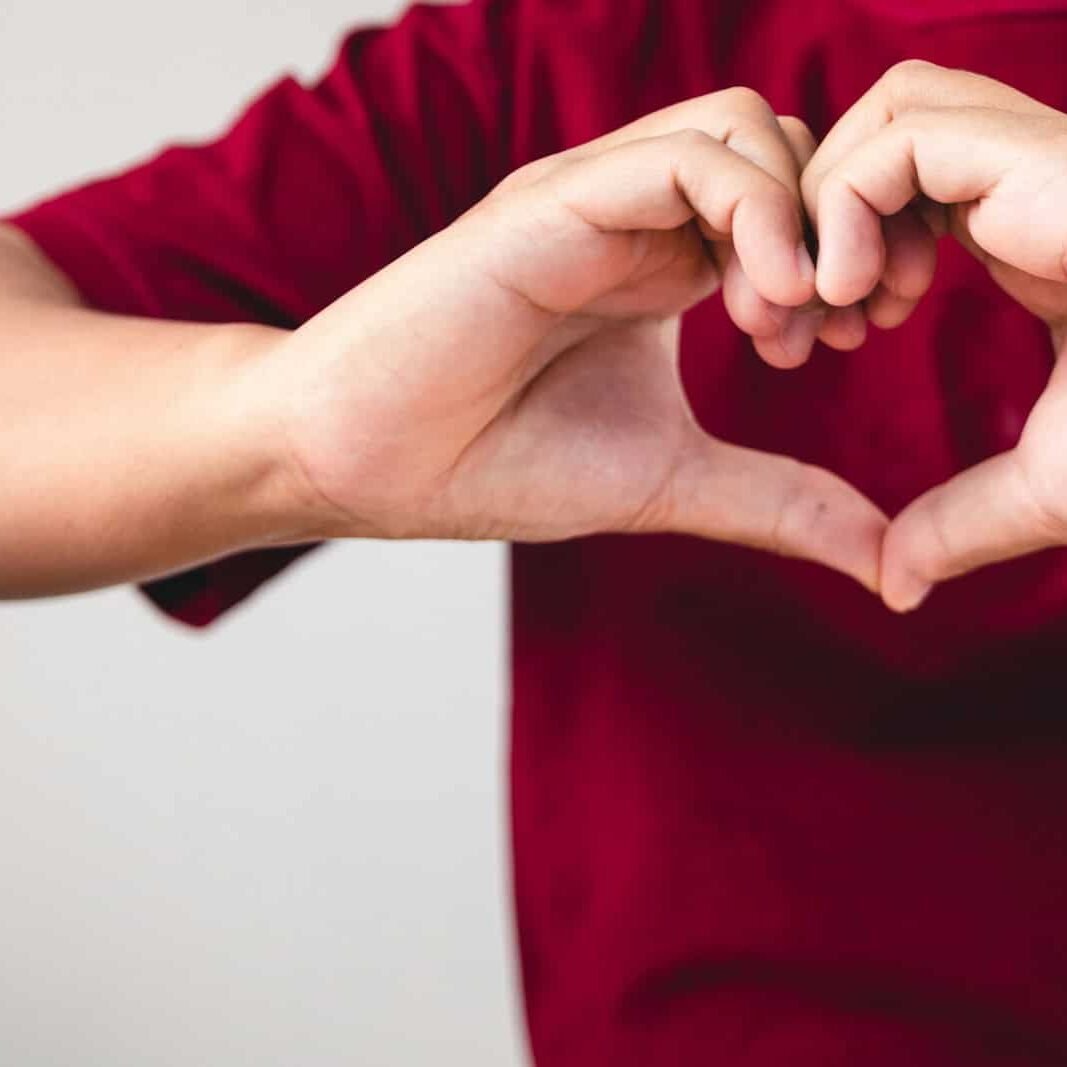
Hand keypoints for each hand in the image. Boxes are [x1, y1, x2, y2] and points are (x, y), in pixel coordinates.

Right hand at [253, 91, 886, 590]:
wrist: (368, 462)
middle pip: (790, 149)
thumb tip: (885, 558)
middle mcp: (635, 218)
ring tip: (786, 322)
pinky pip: (687, 156)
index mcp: (664, 268)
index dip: (848, 262)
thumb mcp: (673, 481)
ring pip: (750, 128)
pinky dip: (755, 213)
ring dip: (803, 217)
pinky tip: (758, 304)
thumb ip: (779, 502)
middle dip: (842, 231)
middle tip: (835, 331)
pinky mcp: (553, 201)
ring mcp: (594, 199)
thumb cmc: (497, 465)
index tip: (844, 346)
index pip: (795, 205)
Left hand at [801, 60, 1066, 610]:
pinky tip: (851, 291)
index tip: (812, 340)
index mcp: (1022, 235)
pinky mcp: (1044, 158)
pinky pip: (901, 134)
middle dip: (804, 225)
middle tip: (792, 325)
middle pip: (874, 138)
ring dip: (822, 207)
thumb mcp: (1048, 489)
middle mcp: (1023, 183)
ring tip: (827, 307)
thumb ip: (963, 523)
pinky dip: (846, 202)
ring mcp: (1037, 159)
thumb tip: (897, 586)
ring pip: (885, 110)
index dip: (826, 256)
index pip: (892, 192)